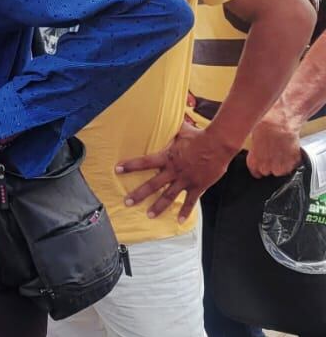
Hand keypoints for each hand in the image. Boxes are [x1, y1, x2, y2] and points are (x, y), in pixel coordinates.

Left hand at [119, 122, 238, 220]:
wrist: (219, 143)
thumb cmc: (199, 135)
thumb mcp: (180, 130)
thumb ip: (169, 129)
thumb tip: (162, 115)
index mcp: (167, 157)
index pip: (144, 162)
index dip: (130, 166)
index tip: (117, 170)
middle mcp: (174, 171)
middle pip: (153, 185)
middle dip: (139, 194)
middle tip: (127, 202)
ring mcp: (185, 180)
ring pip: (169, 196)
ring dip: (158, 207)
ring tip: (148, 215)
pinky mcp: (198, 186)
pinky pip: (191, 202)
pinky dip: (185, 211)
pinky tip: (179, 221)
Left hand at [247, 108, 303, 177]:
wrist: (280, 124)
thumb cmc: (264, 128)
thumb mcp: (252, 141)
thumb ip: (255, 153)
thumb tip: (257, 152)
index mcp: (253, 163)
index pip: (256, 174)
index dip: (260, 167)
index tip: (263, 161)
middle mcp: (266, 168)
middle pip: (269, 172)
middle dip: (271, 164)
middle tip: (273, 152)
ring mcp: (281, 168)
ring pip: (282, 171)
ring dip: (282, 163)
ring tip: (281, 150)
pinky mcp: (293, 163)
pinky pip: (293, 166)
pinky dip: (292, 160)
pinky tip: (289, 150)